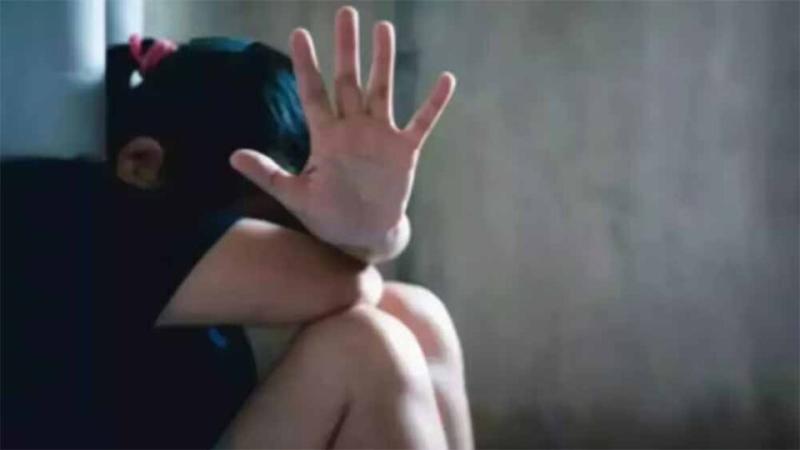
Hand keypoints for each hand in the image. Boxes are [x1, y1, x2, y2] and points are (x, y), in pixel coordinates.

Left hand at [230, 6, 455, 259]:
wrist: (362, 236)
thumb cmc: (328, 216)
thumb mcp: (295, 195)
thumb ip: (268, 172)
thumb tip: (232, 155)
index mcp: (326, 136)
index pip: (314, 92)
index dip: (306, 64)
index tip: (299, 34)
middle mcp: (353, 128)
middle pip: (348, 79)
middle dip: (347, 47)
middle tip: (345, 13)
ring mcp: (380, 136)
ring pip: (381, 89)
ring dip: (383, 60)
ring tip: (384, 28)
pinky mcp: (404, 150)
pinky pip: (421, 121)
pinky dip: (434, 102)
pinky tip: (446, 79)